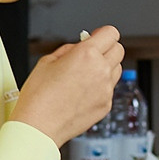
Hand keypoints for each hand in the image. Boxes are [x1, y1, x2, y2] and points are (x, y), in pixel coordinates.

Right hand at [14, 27, 125, 144]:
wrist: (40, 126)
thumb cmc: (39, 96)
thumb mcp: (47, 61)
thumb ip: (68, 50)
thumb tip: (79, 47)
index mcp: (86, 54)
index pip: (111, 33)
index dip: (103, 33)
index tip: (96, 36)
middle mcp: (101, 70)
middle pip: (119, 50)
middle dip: (107, 48)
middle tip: (93, 53)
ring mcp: (106, 89)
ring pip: (117, 69)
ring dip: (106, 66)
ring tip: (86, 73)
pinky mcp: (106, 105)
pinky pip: (110, 88)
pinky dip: (101, 86)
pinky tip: (83, 91)